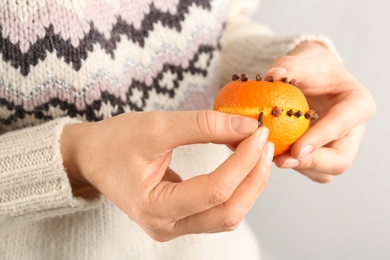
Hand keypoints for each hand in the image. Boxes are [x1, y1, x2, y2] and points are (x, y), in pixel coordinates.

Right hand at [60, 110, 273, 240]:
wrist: (91, 157)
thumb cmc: (115, 142)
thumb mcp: (157, 127)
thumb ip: (204, 126)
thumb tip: (246, 126)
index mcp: (154, 207)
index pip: (215, 191)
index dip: (243, 161)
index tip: (258, 133)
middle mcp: (165, 226)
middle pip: (227, 212)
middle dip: (253, 178)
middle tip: (265, 145)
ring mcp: (172, 227)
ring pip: (226, 216)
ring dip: (248, 186)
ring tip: (258, 154)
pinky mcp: (178, 219)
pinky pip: (217, 211)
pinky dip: (235, 189)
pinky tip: (242, 166)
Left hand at [264, 41, 375, 182]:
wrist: (310, 77)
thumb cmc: (311, 68)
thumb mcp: (303, 61)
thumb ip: (290, 66)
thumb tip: (271, 76)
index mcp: (357, 104)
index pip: (343, 124)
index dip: (320, 138)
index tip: (296, 148)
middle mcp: (352, 131)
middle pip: (340, 159)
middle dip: (311, 163)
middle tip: (282, 160)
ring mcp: (337, 146)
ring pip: (324, 171)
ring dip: (298, 168)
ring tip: (272, 156)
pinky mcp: (321, 155)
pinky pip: (310, 169)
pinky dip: (292, 166)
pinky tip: (272, 155)